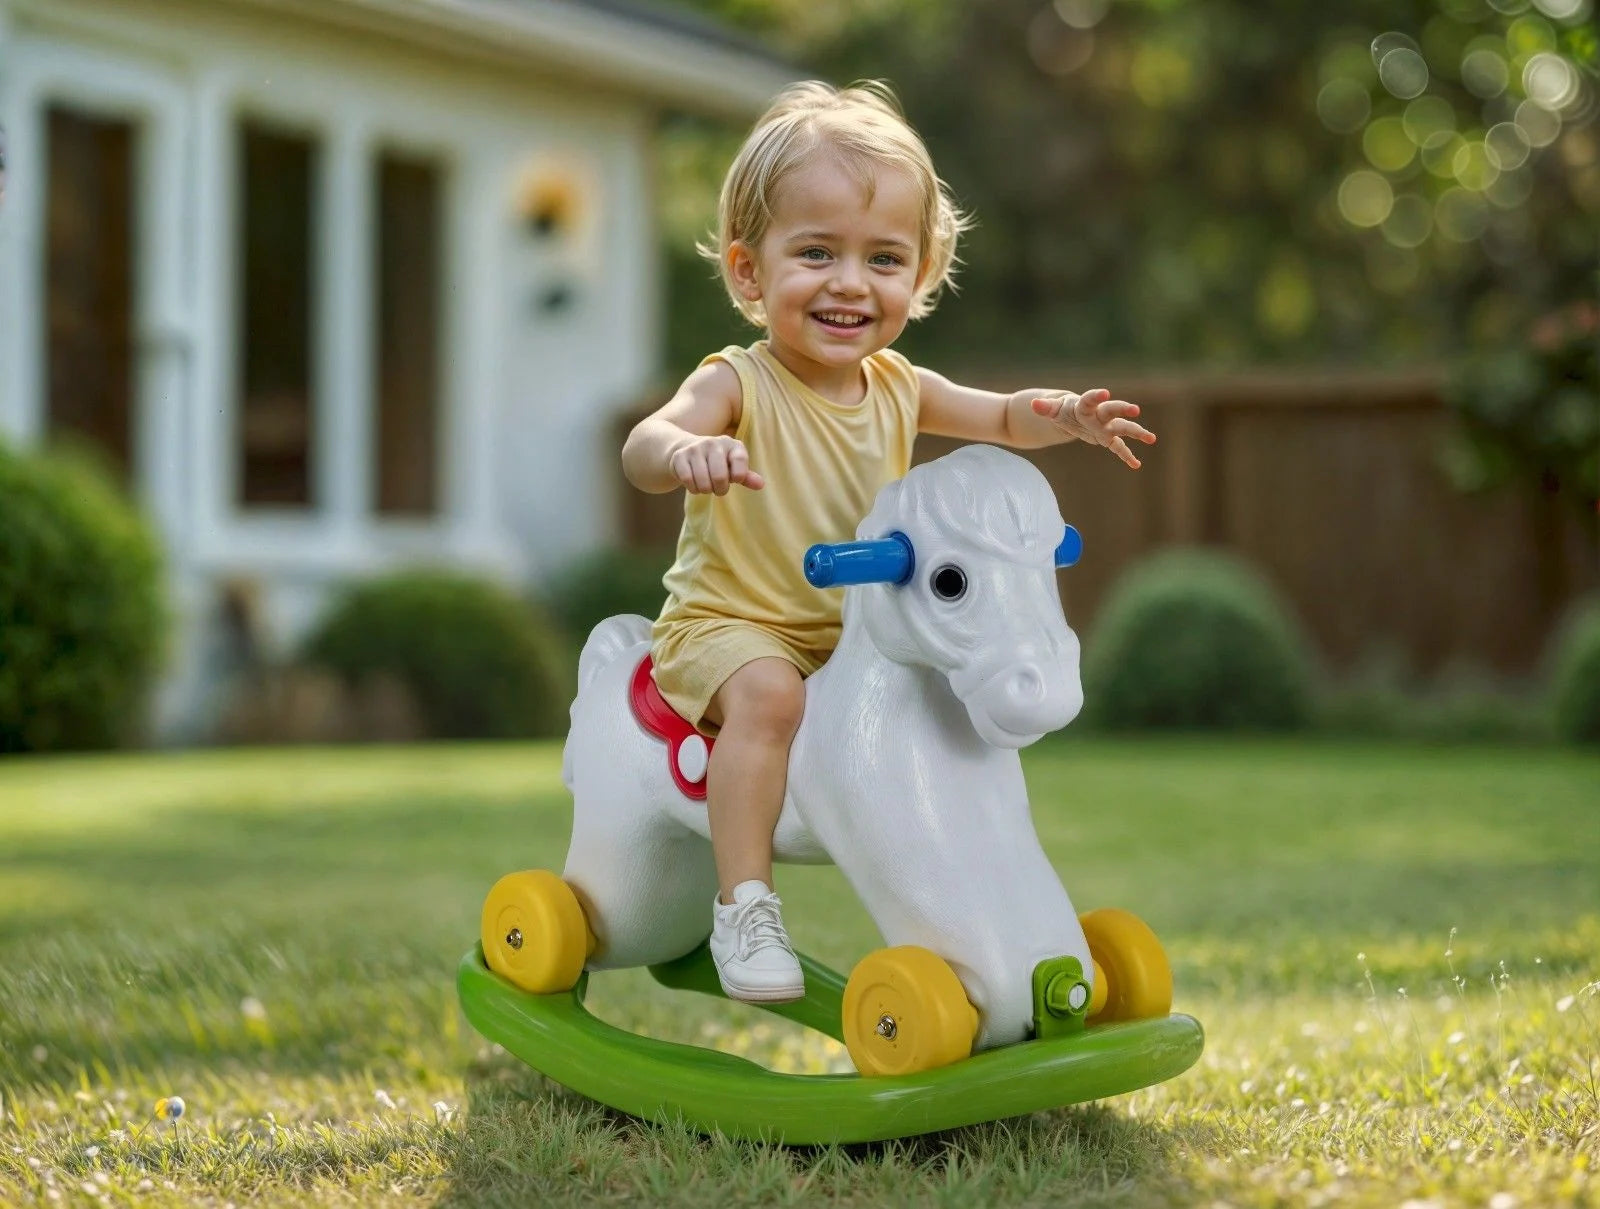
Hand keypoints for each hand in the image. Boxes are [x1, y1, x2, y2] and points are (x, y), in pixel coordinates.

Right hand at [668, 435, 764, 494]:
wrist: (687, 450)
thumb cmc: (718, 463)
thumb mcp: (733, 468)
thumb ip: (747, 477)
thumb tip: (760, 485)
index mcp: (732, 444)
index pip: (740, 462)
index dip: (738, 476)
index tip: (735, 478)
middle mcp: (713, 442)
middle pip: (719, 477)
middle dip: (720, 489)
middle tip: (718, 488)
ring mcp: (695, 448)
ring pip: (703, 482)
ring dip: (706, 490)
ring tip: (706, 485)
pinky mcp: (680, 456)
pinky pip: (688, 481)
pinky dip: (693, 488)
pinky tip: (694, 483)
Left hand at [1031, 388, 1156, 468]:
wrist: (1073, 414)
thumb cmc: (1062, 410)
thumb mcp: (1052, 409)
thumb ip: (1045, 407)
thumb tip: (1034, 404)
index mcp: (1084, 405)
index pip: (1090, 400)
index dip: (1096, 396)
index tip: (1105, 393)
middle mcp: (1099, 414)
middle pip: (1112, 411)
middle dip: (1122, 410)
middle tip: (1135, 410)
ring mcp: (1105, 426)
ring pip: (1122, 428)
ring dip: (1136, 432)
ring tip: (1151, 438)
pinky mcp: (1107, 438)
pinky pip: (1118, 447)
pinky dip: (1126, 455)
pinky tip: (1136, 464)